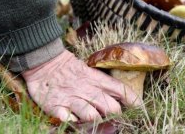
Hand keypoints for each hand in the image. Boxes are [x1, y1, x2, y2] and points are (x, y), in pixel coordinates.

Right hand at [22, 50, 140, 121]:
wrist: (44, 62)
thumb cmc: (69, 68)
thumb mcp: (89, 71)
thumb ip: (103, 84)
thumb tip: (120, 98)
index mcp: (96, 79)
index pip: (121, 90)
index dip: (133, 101)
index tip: (140, 108)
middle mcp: (87, 89)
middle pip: (111, 108)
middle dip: (114, 115)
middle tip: (111, 115)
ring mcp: (71, 98)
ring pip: (92, 116)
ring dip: (95, 120)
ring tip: (91, 118)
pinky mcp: (56, 106)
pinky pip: (68, 120)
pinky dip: (72, 122)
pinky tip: (71, 118)